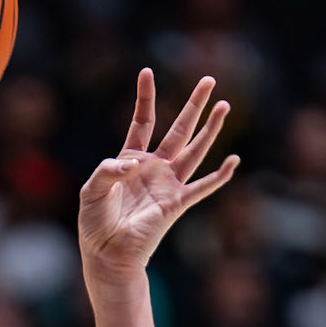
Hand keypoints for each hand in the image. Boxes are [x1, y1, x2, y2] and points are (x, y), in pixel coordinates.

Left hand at [79, 70, 237, 285]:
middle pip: (179, 130)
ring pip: (194, 150)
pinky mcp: (176, 204)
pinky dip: (218, 176)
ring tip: (223, 105)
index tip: (147, 72)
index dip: (145, 97)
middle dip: (193, 105)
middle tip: (208, 80)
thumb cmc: (96, 224)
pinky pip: (201, 187)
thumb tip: (133, 164)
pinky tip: (233, 161)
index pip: (143, 122)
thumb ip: (108, 171)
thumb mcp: (92, 191)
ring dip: (210, 129)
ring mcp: (168, 185)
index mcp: (131, 159)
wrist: (107, 254)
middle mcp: (154, 168)